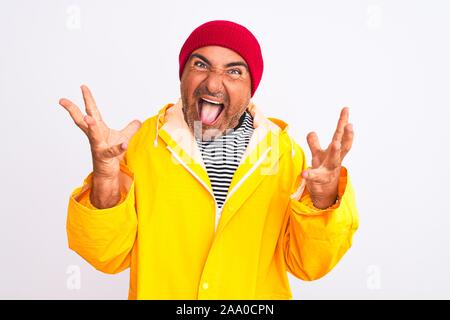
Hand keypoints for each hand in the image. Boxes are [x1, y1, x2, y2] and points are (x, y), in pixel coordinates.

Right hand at [59, 85, 140, 207]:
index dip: (88, 99)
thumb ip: (130, 129)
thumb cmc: (112, 154)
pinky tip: (124, 144)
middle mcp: (94, 136)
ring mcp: (98, 146)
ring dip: (92, 126)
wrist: (108, 172)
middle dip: (73, 110)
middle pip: (81, 121)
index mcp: (98, 129)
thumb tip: (138, 120)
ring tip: (89, 118)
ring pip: (93, 135)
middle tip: (63, 100)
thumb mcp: (123, 137)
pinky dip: (118, 147)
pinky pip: (112, 151)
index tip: (83, 87)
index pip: (92, 111)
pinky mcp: (105, 156)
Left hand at [302, 107, 353, 208]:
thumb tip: (312, 132)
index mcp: (334, 152)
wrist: (325, 192)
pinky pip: (315, 176)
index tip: (346, 109)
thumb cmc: (323, 170)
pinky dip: (309, 174)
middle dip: (347, 136)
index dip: (343, 122)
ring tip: (336, 144)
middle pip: (343, 146)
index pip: (339, 135)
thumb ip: (314, 144)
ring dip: (336, 152)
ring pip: (334, 160)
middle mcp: (335, 160)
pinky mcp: (321, 180)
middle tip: (350, 125)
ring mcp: (329, 170)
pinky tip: (304, 173)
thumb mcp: (318, 155)